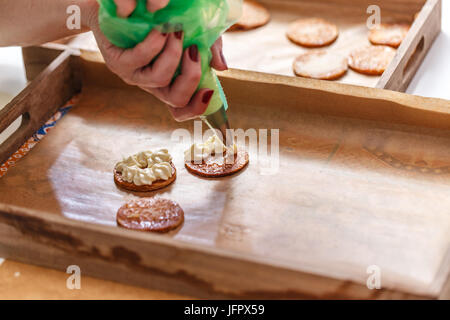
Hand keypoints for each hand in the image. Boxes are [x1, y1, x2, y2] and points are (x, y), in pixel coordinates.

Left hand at [88, 0, 227, 121]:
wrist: (123, 7)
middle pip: (176, 100)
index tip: (209, 90)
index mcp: (169, 83)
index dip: (197, 108)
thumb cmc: (162, 21)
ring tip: (177, 30)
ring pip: (159, 79)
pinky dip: (155, 44)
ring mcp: (134, 76)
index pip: (182, 109)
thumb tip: (221, 68)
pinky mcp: (118, 63)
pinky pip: (140, 59)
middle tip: (194, 50)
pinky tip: (161, 29)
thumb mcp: (193, 34)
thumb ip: (209, 49)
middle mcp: (152, 85)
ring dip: (173, 54)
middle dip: (191, 77)